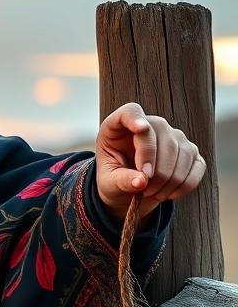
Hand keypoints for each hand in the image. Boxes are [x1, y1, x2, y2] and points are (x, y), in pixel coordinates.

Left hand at [95, 102, 205, 224]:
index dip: (136, 118)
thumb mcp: (109, 183)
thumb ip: (122, 180)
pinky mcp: (190, 152)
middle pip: (162, 137)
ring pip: (182, 153)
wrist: (129, 192)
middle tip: (144, 191)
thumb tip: (142, 181)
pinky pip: (197, 166)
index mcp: (120, 127)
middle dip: (156, 170)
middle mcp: (150, 125)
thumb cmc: (114, 182)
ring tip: (152, 193)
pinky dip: (185, 185)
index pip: (131, 112)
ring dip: (169, 180)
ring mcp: (173, 136)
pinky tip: (169, 194)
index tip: (140, 129)